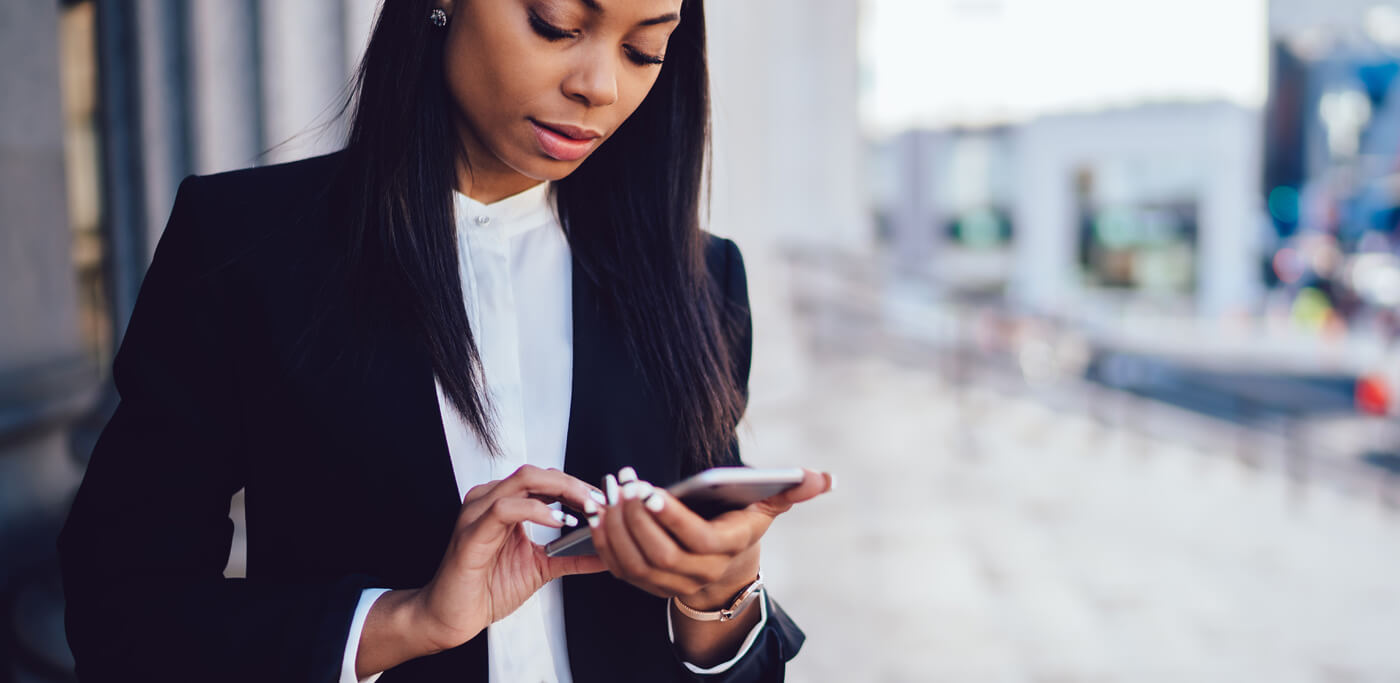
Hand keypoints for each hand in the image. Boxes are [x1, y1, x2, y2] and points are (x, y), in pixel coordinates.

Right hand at [410, 465, 606, 651]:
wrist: (452, 616)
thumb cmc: (487, 588)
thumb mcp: (541, 568)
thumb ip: (571, 557)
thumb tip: (605, 552)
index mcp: (505, 503)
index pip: (546, 480)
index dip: (578, 486)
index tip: (605, 501)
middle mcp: (489, 500)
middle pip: (538, 474)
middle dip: (575, 484)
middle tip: (600, 501)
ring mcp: (478, 513)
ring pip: (523, 481)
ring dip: (561, 491)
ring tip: (586, 508)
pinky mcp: (472, 533)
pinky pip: (504, 508)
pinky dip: (534, 509)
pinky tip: (558, 520)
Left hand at [588, 467, 833, 607]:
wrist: (724, 572)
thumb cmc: (740, 526)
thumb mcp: (768, 507)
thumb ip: (793, 490)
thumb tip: (825, 478)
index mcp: (727, 549)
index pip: (697, 539)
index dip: (672, 517)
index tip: (650, 489)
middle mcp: (699, 573)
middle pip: (660, 553)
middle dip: (636, 518)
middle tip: (622, 485)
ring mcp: (669, 583)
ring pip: (635, 563)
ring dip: (615, 530)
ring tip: (607, 494)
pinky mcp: (645, 583)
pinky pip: (618, 567)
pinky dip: (603, 541)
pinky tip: (596, 512)